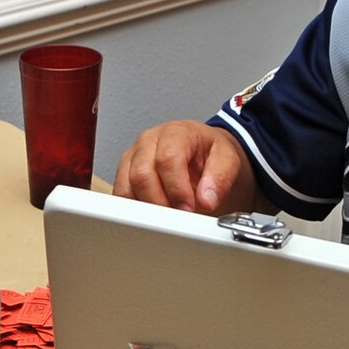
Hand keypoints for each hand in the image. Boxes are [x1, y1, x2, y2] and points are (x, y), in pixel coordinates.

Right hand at [113, 120, 255, 213]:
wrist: (200, 151)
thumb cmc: (209, 152)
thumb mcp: (227, 159)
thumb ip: (220, 178)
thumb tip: (207, 199)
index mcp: (175, 132)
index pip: (167, 159)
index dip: (177, 189)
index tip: (188, 208)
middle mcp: (149, 140)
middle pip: (142, 175)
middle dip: (160, 202)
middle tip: (178, 216)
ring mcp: (133, 155)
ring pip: (126, 186)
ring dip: (146, 208)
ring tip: (167, 215)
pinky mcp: (124, 171)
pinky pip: (120, 194)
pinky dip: (134, 209)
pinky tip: (152, 213)